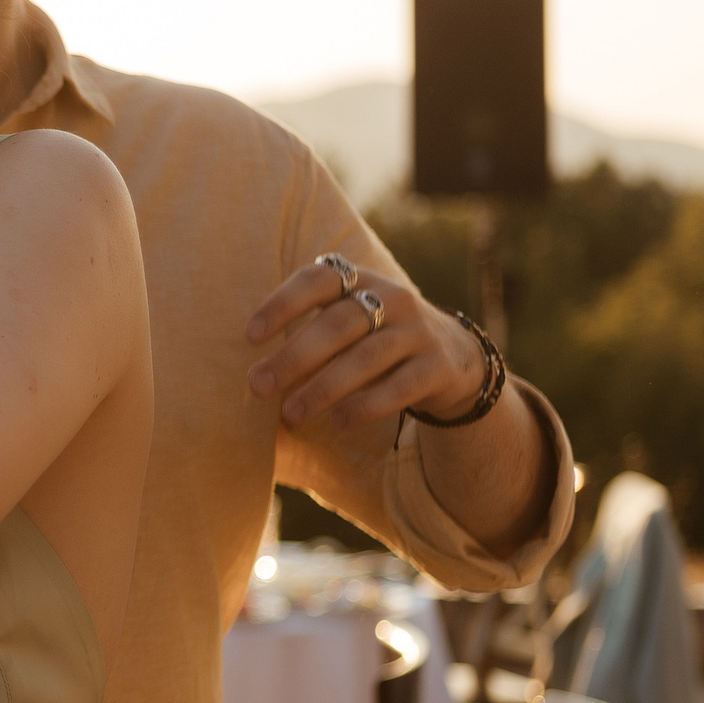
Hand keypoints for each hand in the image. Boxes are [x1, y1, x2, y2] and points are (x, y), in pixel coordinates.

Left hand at [245, 256, 488, 428]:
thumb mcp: (348, 323)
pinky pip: (398, 388)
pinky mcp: (438, 367)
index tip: (249, 336)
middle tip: (257, 386)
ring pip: (365, 359)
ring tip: (291, 415)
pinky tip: (338, 423)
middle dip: (293, 357)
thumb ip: (308, 333)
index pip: (319, 279)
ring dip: (322, 389)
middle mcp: (393, 298)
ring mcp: (418, 332)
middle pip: (337, 324)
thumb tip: (255, 374)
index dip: (283, 303)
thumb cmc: (375, 340)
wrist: (454, 358)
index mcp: (361, 280)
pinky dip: (365, 406)